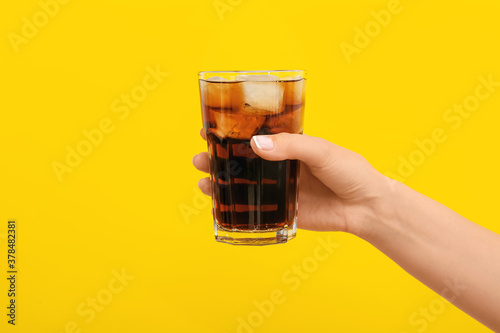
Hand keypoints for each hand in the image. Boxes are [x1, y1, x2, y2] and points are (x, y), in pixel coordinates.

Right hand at [193, 130, 390, 236]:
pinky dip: (235, 207)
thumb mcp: (321, 151)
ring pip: (244, 183)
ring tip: (203, 181)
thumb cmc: (350, 171)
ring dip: (221, 182)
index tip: (208, 129)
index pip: (253, 135)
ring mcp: (279, 188)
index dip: (230, 132)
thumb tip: (255, 145)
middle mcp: (280, 165)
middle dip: (217, 158)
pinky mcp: (283, 210)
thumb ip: (290, 147)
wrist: (366, 207)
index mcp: (288, 145)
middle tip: (199, 157)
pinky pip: (255, 208)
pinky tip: (218, 205)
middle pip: (242, 159)